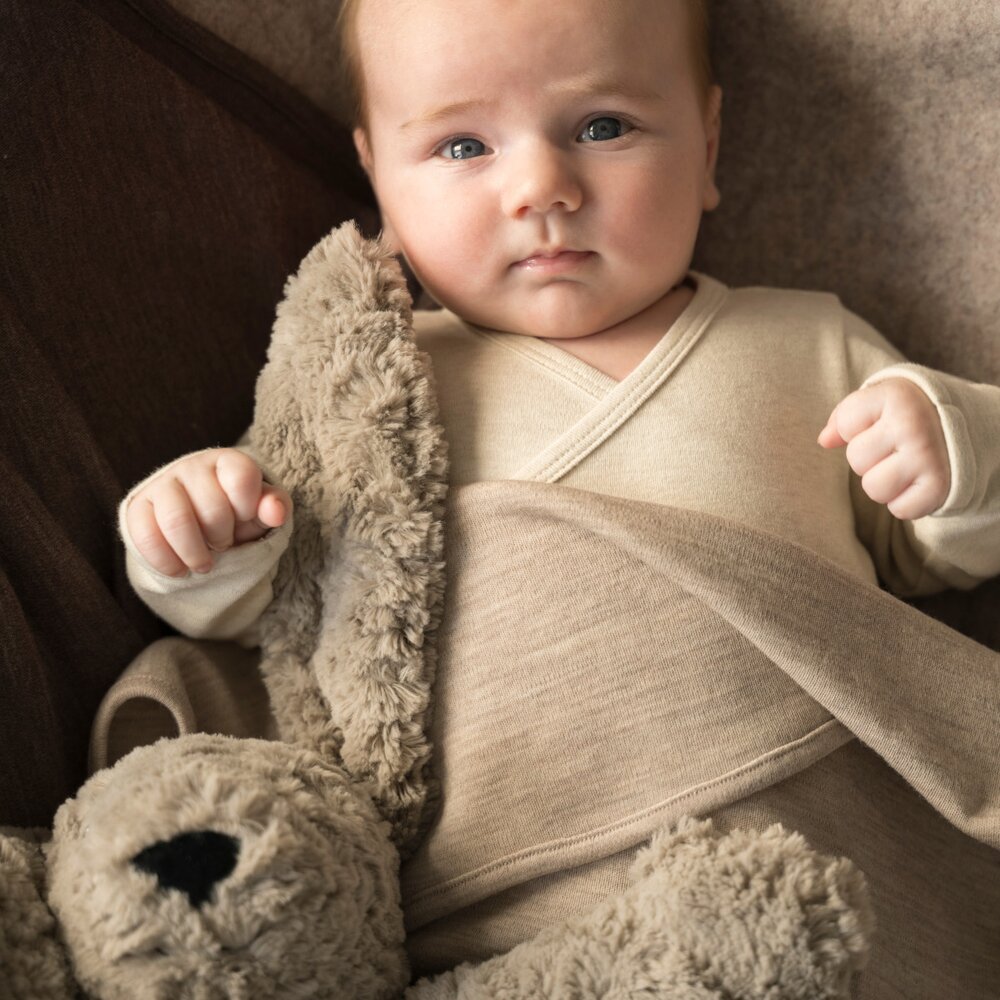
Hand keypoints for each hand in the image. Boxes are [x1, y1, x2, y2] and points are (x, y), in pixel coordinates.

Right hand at [125, 448, 290, 575]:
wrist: (199, 524)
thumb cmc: (237, 513)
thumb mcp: (262, 510)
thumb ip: (275, 506)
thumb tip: (275, 511)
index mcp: (227, 461)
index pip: (240, 477)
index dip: (247, 508)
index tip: (245, 518)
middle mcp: (192, 466)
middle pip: (212, 509)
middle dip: (223, 538)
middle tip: (223, 545)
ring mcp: (162, 484)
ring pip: (176, 522)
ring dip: (195, 553)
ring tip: (203, 564)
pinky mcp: (137, 507)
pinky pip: (145, 536)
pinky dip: (165, 562)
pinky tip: (179, 570)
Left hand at [817, 378, 950, 519]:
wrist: (962, 429)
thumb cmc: (905, 416)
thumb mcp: (877, 403)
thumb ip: (844, 418)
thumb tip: (824, 441)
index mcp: (895, 396)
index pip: (845, 424)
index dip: (855, 428)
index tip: (879, 422)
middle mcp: (912, 424)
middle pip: (857, 460)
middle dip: (869, 459)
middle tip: (895, 448)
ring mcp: (927, 456)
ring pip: (874, 488)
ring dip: (883, 484)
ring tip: (903, 466)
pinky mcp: (939, 486)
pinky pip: (899, 510)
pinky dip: (905, 502)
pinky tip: (918, 482)